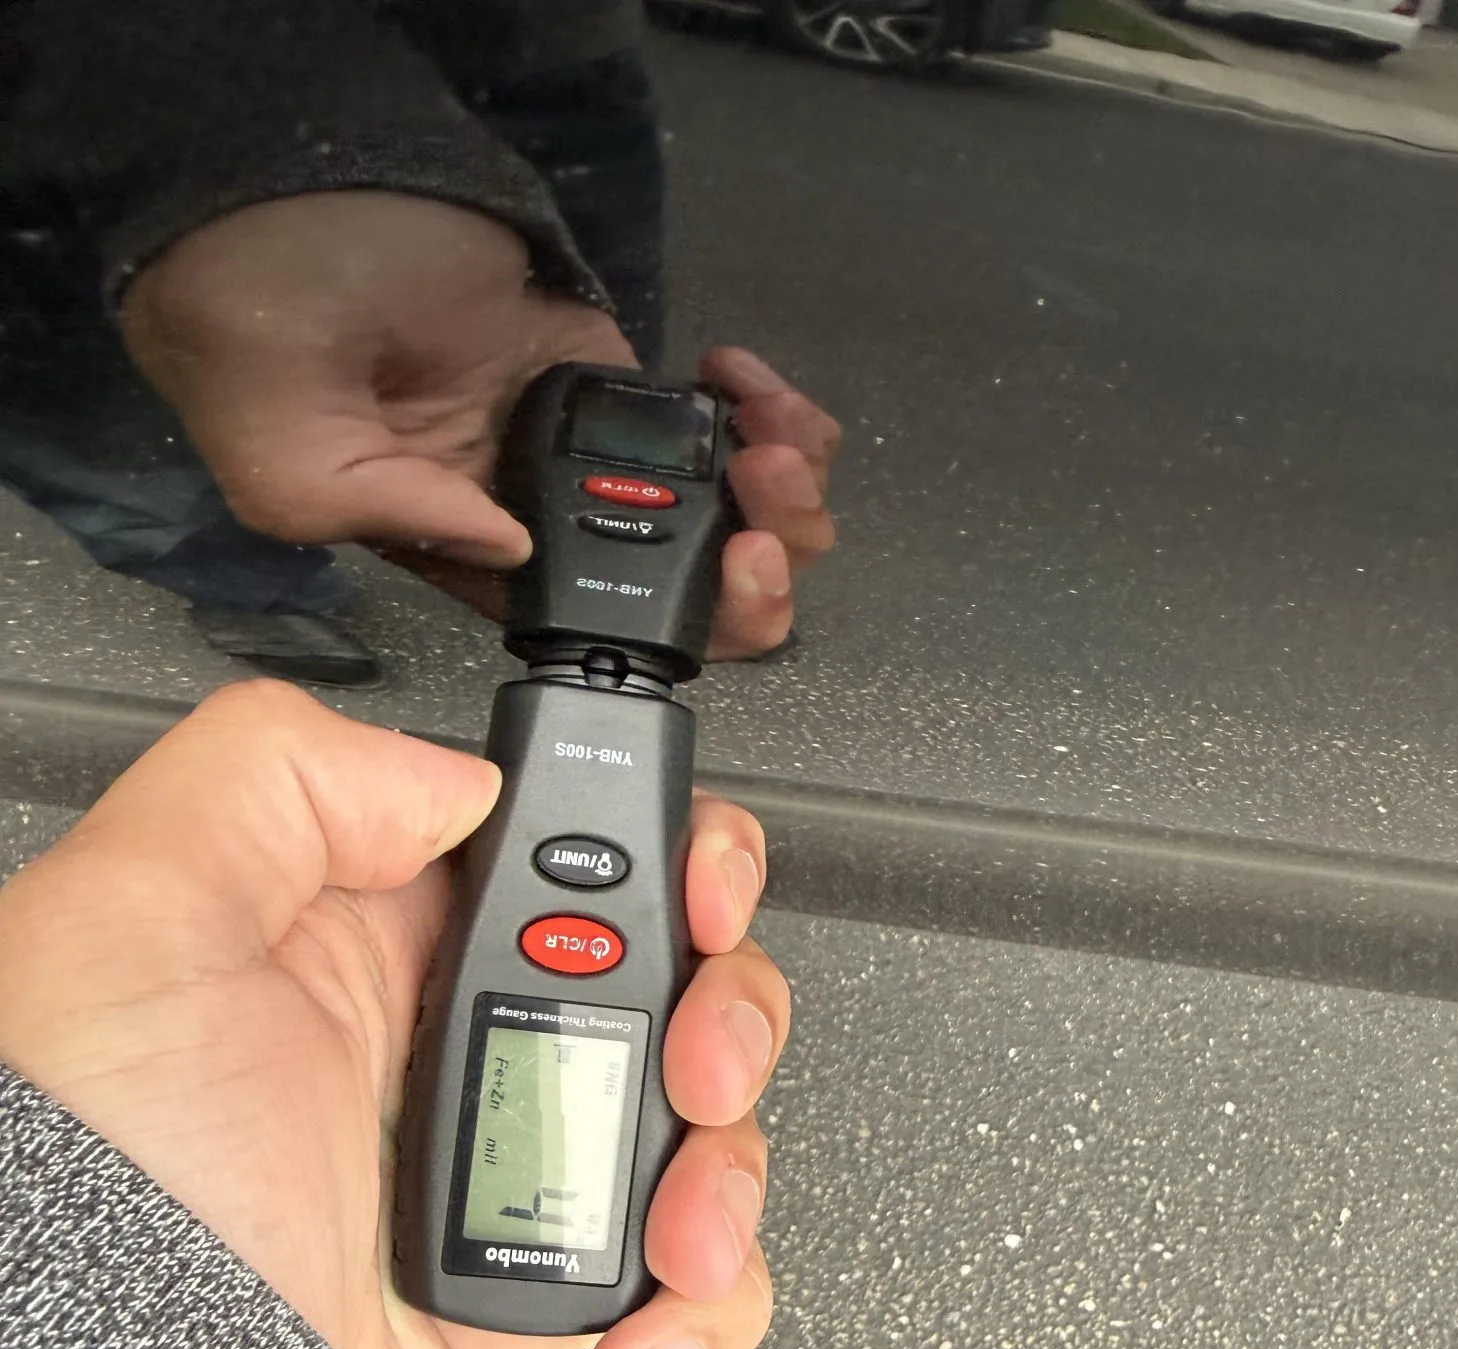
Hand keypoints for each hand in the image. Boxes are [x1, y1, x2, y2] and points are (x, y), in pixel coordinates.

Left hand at [0, 683, 788, 1348]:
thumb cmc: (99, 1204)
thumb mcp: (132, 920)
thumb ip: (277, 778)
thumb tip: (447, 779)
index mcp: (370, 949)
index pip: (565, 853)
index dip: (663, 854)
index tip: (700, 893)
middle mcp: (446, 1059)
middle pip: (673, 984)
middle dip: (725, 1016)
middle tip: (694, 1067)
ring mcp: (507, 1188)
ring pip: (709, 1133)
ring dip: (726, 1177)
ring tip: (669, 1238)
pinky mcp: (544, 1312)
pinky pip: (694, 1292)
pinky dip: (702, 1314)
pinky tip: (631, 1340)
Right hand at [121, 192, 838, 658]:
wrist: (278, 195)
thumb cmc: (260, 337)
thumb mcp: (294, 472)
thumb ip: (409, 521)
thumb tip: (515, 549)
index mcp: (472, 560)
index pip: (604, 629)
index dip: (694, 625)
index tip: (733, 575)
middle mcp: (538, 514)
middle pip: (688, 584)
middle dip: (764, 568)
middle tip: (764, 518)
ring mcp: (582, 442)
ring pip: (720, 507)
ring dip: (782, 489)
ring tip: (767, 442)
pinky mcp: (608, 368)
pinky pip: (710, 416)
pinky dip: (759, 404)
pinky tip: (735, 380)